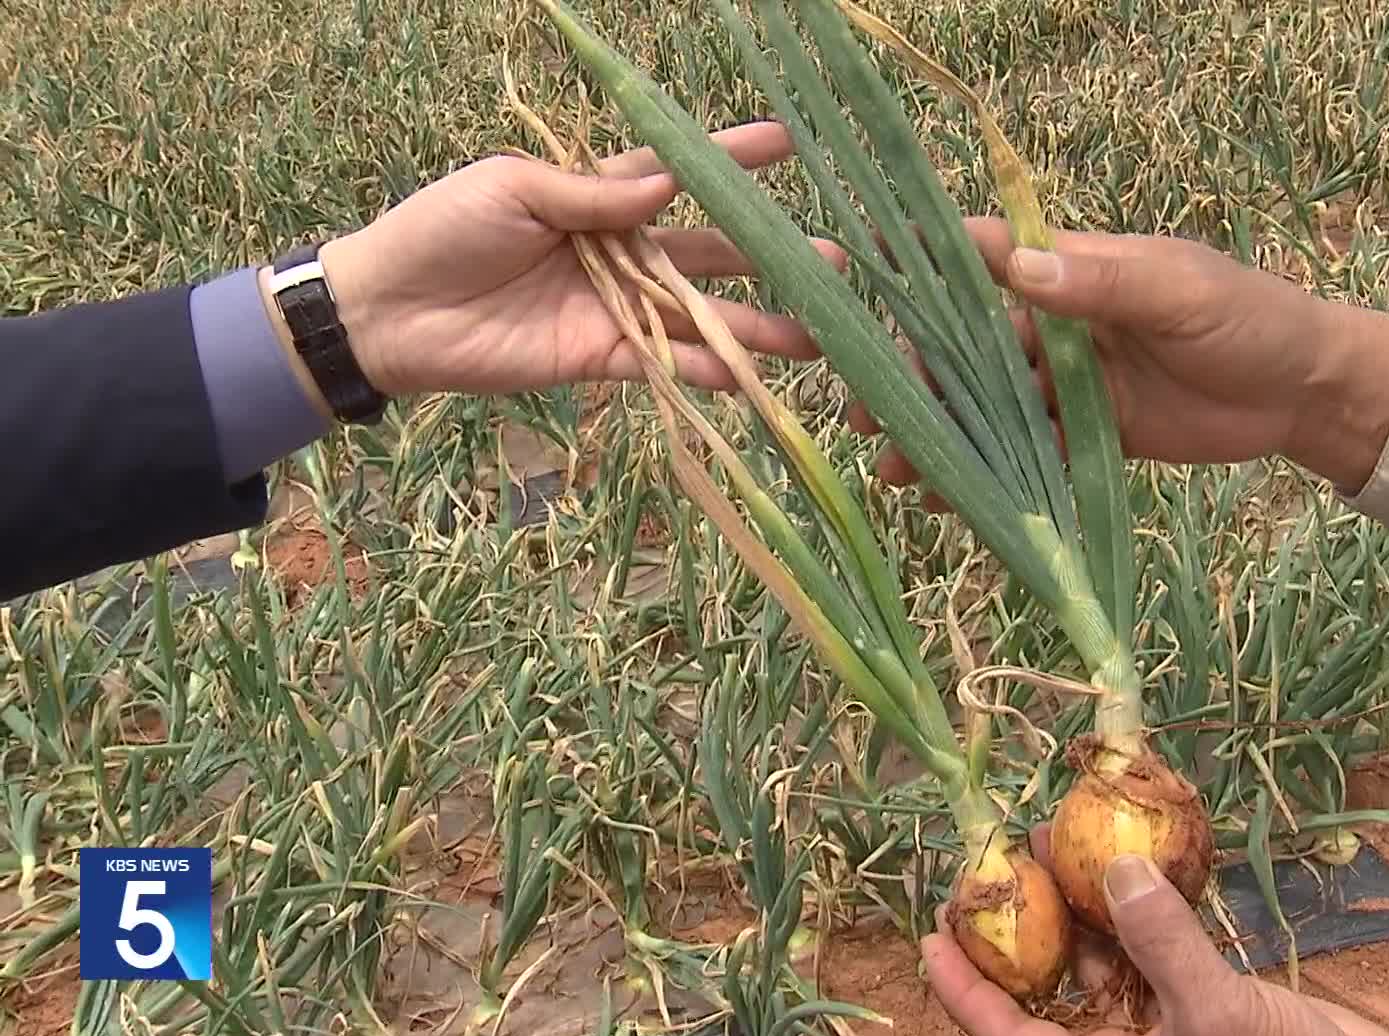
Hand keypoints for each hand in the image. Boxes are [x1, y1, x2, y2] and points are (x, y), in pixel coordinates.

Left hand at [308, 121, 844, 399]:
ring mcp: (615, 306)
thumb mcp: (512, 189)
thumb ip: (590, 192)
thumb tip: (663, 183)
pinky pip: (663, 362)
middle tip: (835, 263)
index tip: (789, 143)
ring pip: (700, 315)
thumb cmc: (441, 230)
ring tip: (818, 337)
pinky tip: (751, 378)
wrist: (390, 311)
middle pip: (709, 252)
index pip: (678, 171)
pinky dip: (704, 371)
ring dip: (756, 326)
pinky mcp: (598, 357)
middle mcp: (620, 249)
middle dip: (771, 257)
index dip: (732, 158)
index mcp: (597, 195)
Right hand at [846, 220, 1388, 495]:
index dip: (914, 263)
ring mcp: (1061, 381)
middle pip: (962, 340)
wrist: (1302, 394)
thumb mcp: (1181, 291)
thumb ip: (1104, 281)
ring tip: (892, 466)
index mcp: (1068, 267)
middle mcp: (1051, 321)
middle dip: (909, 371)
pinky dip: (980, 472)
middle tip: (865, 408)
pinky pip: (1017, 450)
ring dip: (935, 429)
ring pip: (980, 402)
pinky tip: (943, 497)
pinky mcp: (1078, 433)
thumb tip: (1022, 268)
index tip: (849, 276)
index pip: (979, 255)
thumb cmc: (1248, 319)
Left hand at [920, 824, 1388, 1035]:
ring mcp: (1160, 1030)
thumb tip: (1118, 867)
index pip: (1007, 1034)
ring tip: (1060, 839)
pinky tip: (1132, 860)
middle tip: (1003, 862)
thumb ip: (1162, 941)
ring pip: (1100, 962)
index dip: (962, 986)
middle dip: (1025, 925)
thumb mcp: (1215, 1014)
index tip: (929, 934)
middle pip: (1048, 988)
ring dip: (1083, 905)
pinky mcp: (1201, 1005)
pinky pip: (1153, 953)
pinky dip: (1143, 909)